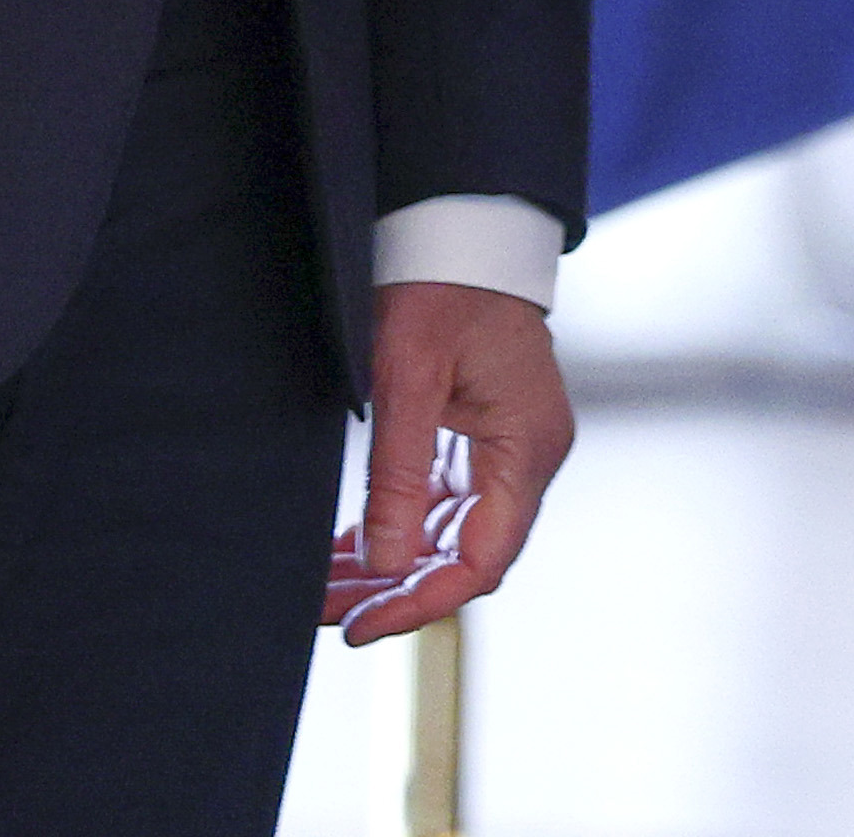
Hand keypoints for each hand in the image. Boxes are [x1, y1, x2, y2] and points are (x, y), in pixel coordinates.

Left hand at [325, 281, 568, 643]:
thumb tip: (386, 566)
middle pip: (464, 556)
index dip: (421, 602)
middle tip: (326, 614)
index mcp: (527, 447)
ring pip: (450, 537)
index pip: (482, 560)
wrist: (459, 227)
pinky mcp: (481, 438)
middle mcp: (527, 458)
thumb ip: (399, 475)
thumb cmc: (439, 285)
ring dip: (390, 567)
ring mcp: (507, 450)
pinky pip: (443, 506)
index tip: (360, 625)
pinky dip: (398, 530)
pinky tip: (350, 555)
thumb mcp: (408, 376)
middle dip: (395, 591)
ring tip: (326, 594)